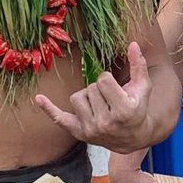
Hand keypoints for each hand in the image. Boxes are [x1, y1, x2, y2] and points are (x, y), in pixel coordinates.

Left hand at [35, 41, 152, 152]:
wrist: (133, 138)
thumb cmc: (138, 108)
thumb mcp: (142, 88)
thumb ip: (138, 66)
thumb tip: (133, 44)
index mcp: (123, 110)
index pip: (104, 80)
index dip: (108, 80)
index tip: (116, 88)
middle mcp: (106, 122)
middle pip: (90, 89)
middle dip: (99, 90)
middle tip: (110, 99)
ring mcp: (91, 129)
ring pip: (76, 98)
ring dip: (86, 97)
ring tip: (99, 105)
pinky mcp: (79, 133)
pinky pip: (59, 118)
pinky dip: (49, 109)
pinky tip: (39, 98)